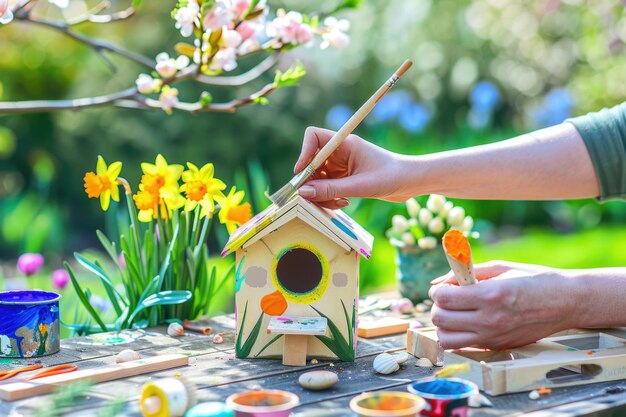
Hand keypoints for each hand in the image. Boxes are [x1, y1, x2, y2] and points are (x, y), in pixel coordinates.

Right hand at [294, 127, 413, 208]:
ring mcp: (342, 165)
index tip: (302, 172)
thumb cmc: (391, 177)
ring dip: (322, 193)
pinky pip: (328, 187)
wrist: (411, 182)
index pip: (314, 137)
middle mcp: (340, 152)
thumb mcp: (359, 186)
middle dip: (312, 182)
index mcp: (344, 144)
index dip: (304, 153)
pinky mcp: (345, 178)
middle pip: (312, 163)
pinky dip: (330, 197)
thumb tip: (303, 192)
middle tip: (316, 199)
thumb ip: (330, 190)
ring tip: (338, 203)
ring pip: (318, 178)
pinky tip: (343, 203)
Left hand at [429, 261, 577, 349]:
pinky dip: (458, 337)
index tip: (446, 287)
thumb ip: (464, 273)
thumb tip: (436, 283)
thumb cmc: (533, 279)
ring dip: (444, 326)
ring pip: (447, 340)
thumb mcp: (499, 267)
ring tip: (455, 314)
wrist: (566, 302)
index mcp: (490, 295)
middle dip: (438, 307)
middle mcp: (490, 320)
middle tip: (449, 299)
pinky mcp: (498, 347)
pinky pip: (464, 347)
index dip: (438, 291)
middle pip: (440, 319)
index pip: (443, 298)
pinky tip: (468, 324)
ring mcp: (493, 337)